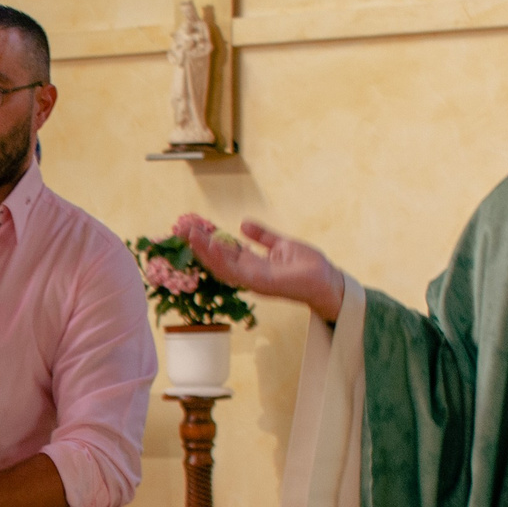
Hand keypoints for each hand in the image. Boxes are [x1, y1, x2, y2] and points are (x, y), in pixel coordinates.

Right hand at [181, 219, 346, 322]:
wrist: (326, 280)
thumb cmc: (309, 266)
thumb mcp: (282, 245)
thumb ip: (262, 236)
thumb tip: (242, 223)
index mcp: (252, 264)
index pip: (224, 251)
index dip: (208, 239)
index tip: (193, 226)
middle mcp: (248, 273)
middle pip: (217, 258)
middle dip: (198, 244)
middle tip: (180, 228)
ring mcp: (251, 280)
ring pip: (220, 265)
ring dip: (203, 250)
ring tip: (189, 234)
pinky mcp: (259, 283)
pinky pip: (235, 271)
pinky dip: (221, 258)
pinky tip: (210, 245)